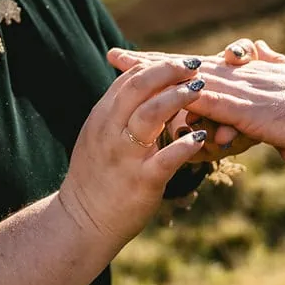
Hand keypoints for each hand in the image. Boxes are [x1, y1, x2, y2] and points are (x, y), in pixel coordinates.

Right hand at [58, 57, 210, 248]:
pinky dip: (186, 144)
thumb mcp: (97, 138)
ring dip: (178, 97)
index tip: (179, 62)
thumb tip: (135, 85)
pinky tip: (201, 136)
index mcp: (101, 119)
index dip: (155, 66)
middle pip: (138, 87)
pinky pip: (167, 157)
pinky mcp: (142, 181)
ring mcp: (125, 156)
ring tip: (200, 91)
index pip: (128, 80)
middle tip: (193, 67)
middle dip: (168, 71)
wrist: (83, 222)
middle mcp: (110, 132)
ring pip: (151, 114)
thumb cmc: (95, 178)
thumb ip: (115, 112)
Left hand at [109, 47, 284, 161]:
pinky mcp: (252, 110)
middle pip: (184, 64)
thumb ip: (273, 69)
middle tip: (112, 54)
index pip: (200, 63)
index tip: (138, 57)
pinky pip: (212, 103)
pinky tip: (160, 99)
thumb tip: (257, 54)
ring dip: (155, 75)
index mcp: (251, 73)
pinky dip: (184, 101)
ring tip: (122, 69)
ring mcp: (246, 91)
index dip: (167, 59)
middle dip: (147, 61)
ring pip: (190, 79)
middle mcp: (244, 76)